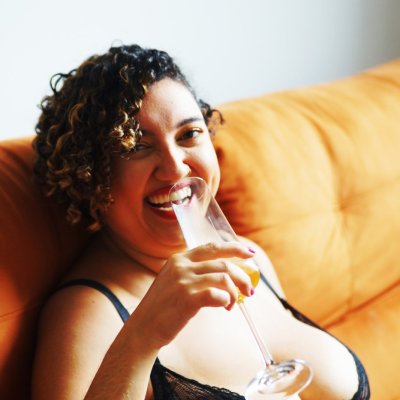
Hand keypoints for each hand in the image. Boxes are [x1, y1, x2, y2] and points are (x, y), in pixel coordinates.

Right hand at [131, 242, 254, 348]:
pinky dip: (226, 300)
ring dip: (235, 292)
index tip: (250, 253)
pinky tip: (225, 307)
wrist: (144, 327)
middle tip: (250, 290)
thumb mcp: (174, 279)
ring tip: (233, 304)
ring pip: (224, 278)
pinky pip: (217, 294)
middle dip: (242, 276)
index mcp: (179, 258)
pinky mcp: (186, 298)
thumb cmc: (163, 306)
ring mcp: (183, 281)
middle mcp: (181, 265)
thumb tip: (226, 274)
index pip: (213, 247)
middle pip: (223, 263)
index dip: (234, 248)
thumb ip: (193, 272)